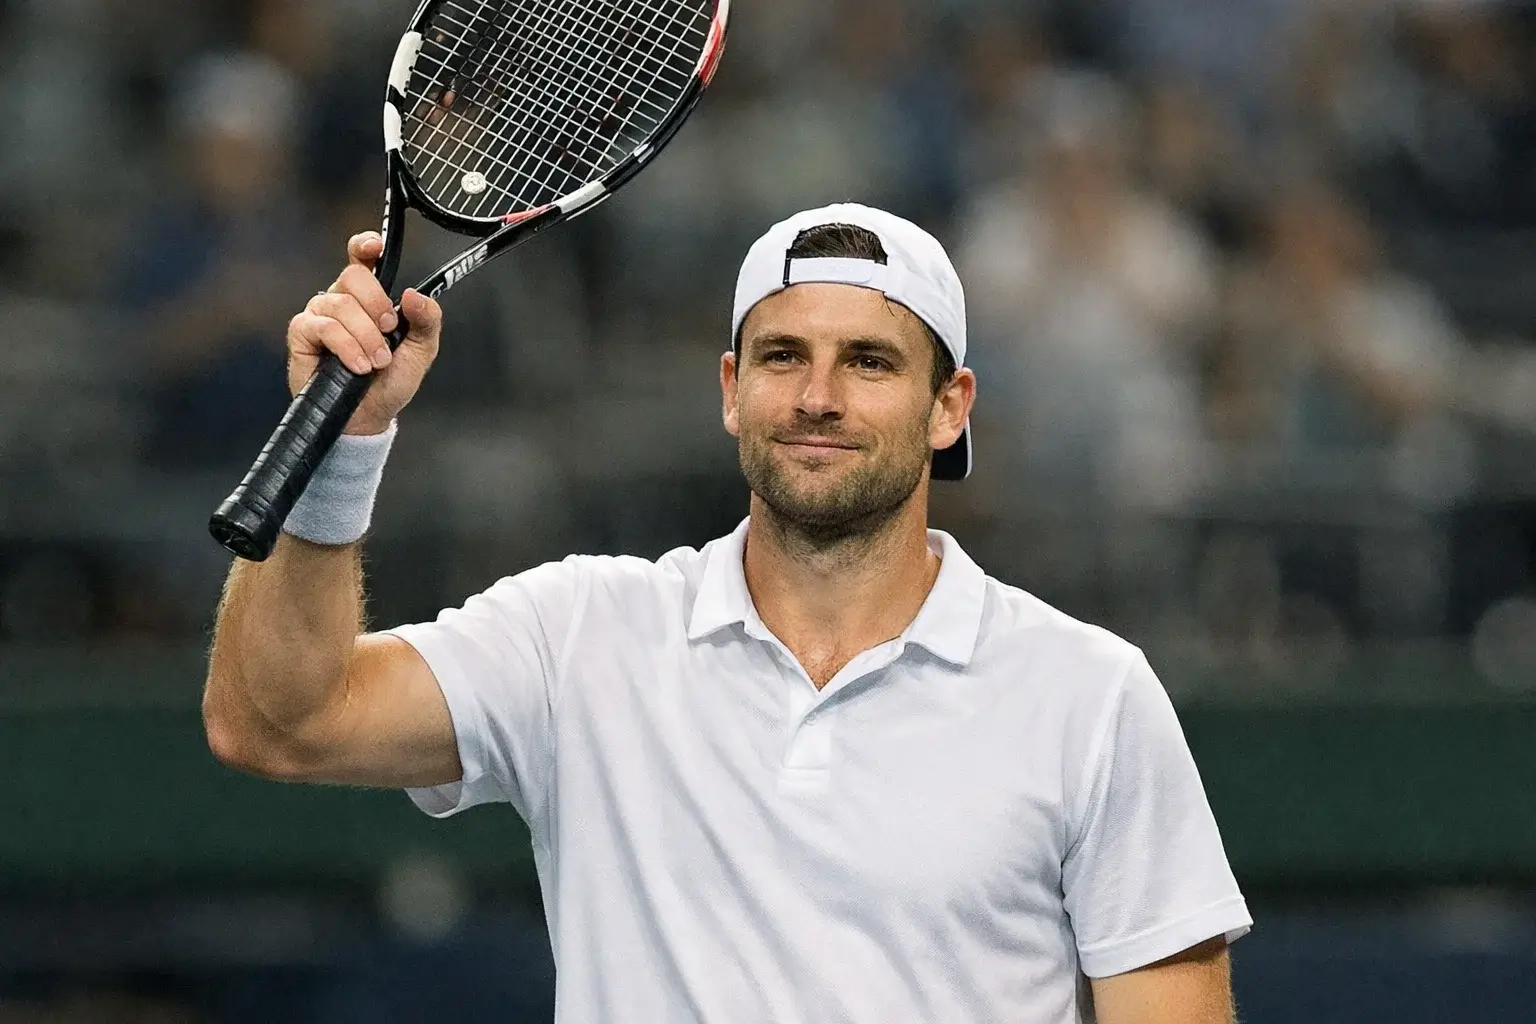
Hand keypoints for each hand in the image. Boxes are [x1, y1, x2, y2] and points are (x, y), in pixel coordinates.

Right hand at [286, 232, 443, 435]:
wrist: (369, 416)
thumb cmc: (390, 382)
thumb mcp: (421, 350)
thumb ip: (426, 320)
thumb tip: (413, 296)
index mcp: (369, 297)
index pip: (361, 259)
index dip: (365, 245)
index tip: (375, 245)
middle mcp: (342, 300)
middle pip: (353, 276)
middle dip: (377, 304)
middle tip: (389, 331)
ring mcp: (319, 315)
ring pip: (341, 304)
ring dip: (366, 336)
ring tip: (376, 362)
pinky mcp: (302, 334)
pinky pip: (323, 326)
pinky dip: (346, 346)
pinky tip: (358, 366)